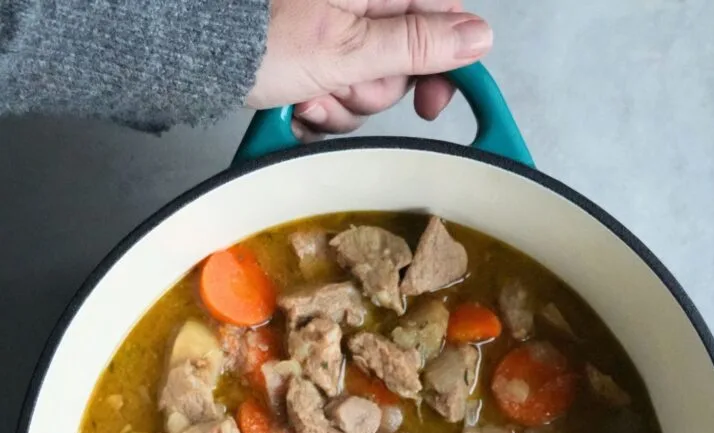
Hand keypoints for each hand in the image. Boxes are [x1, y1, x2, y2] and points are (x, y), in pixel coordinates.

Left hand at [247, 0, 492, 137]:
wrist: (202, 54)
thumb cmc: (261, 38)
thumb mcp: (350, 47)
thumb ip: (418, 44)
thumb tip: (478, 37)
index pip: (440, 19)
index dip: (444, 65)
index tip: (430, 103)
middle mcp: (359, 6)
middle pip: (401, 62)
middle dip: (370, 89)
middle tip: (337, 85)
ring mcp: (334, 33)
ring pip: (367, 86)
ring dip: (339, 103)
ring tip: (306, 93)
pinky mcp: (314, 60)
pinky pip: (337, 95)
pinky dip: (318, 107)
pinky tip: (295, 100)